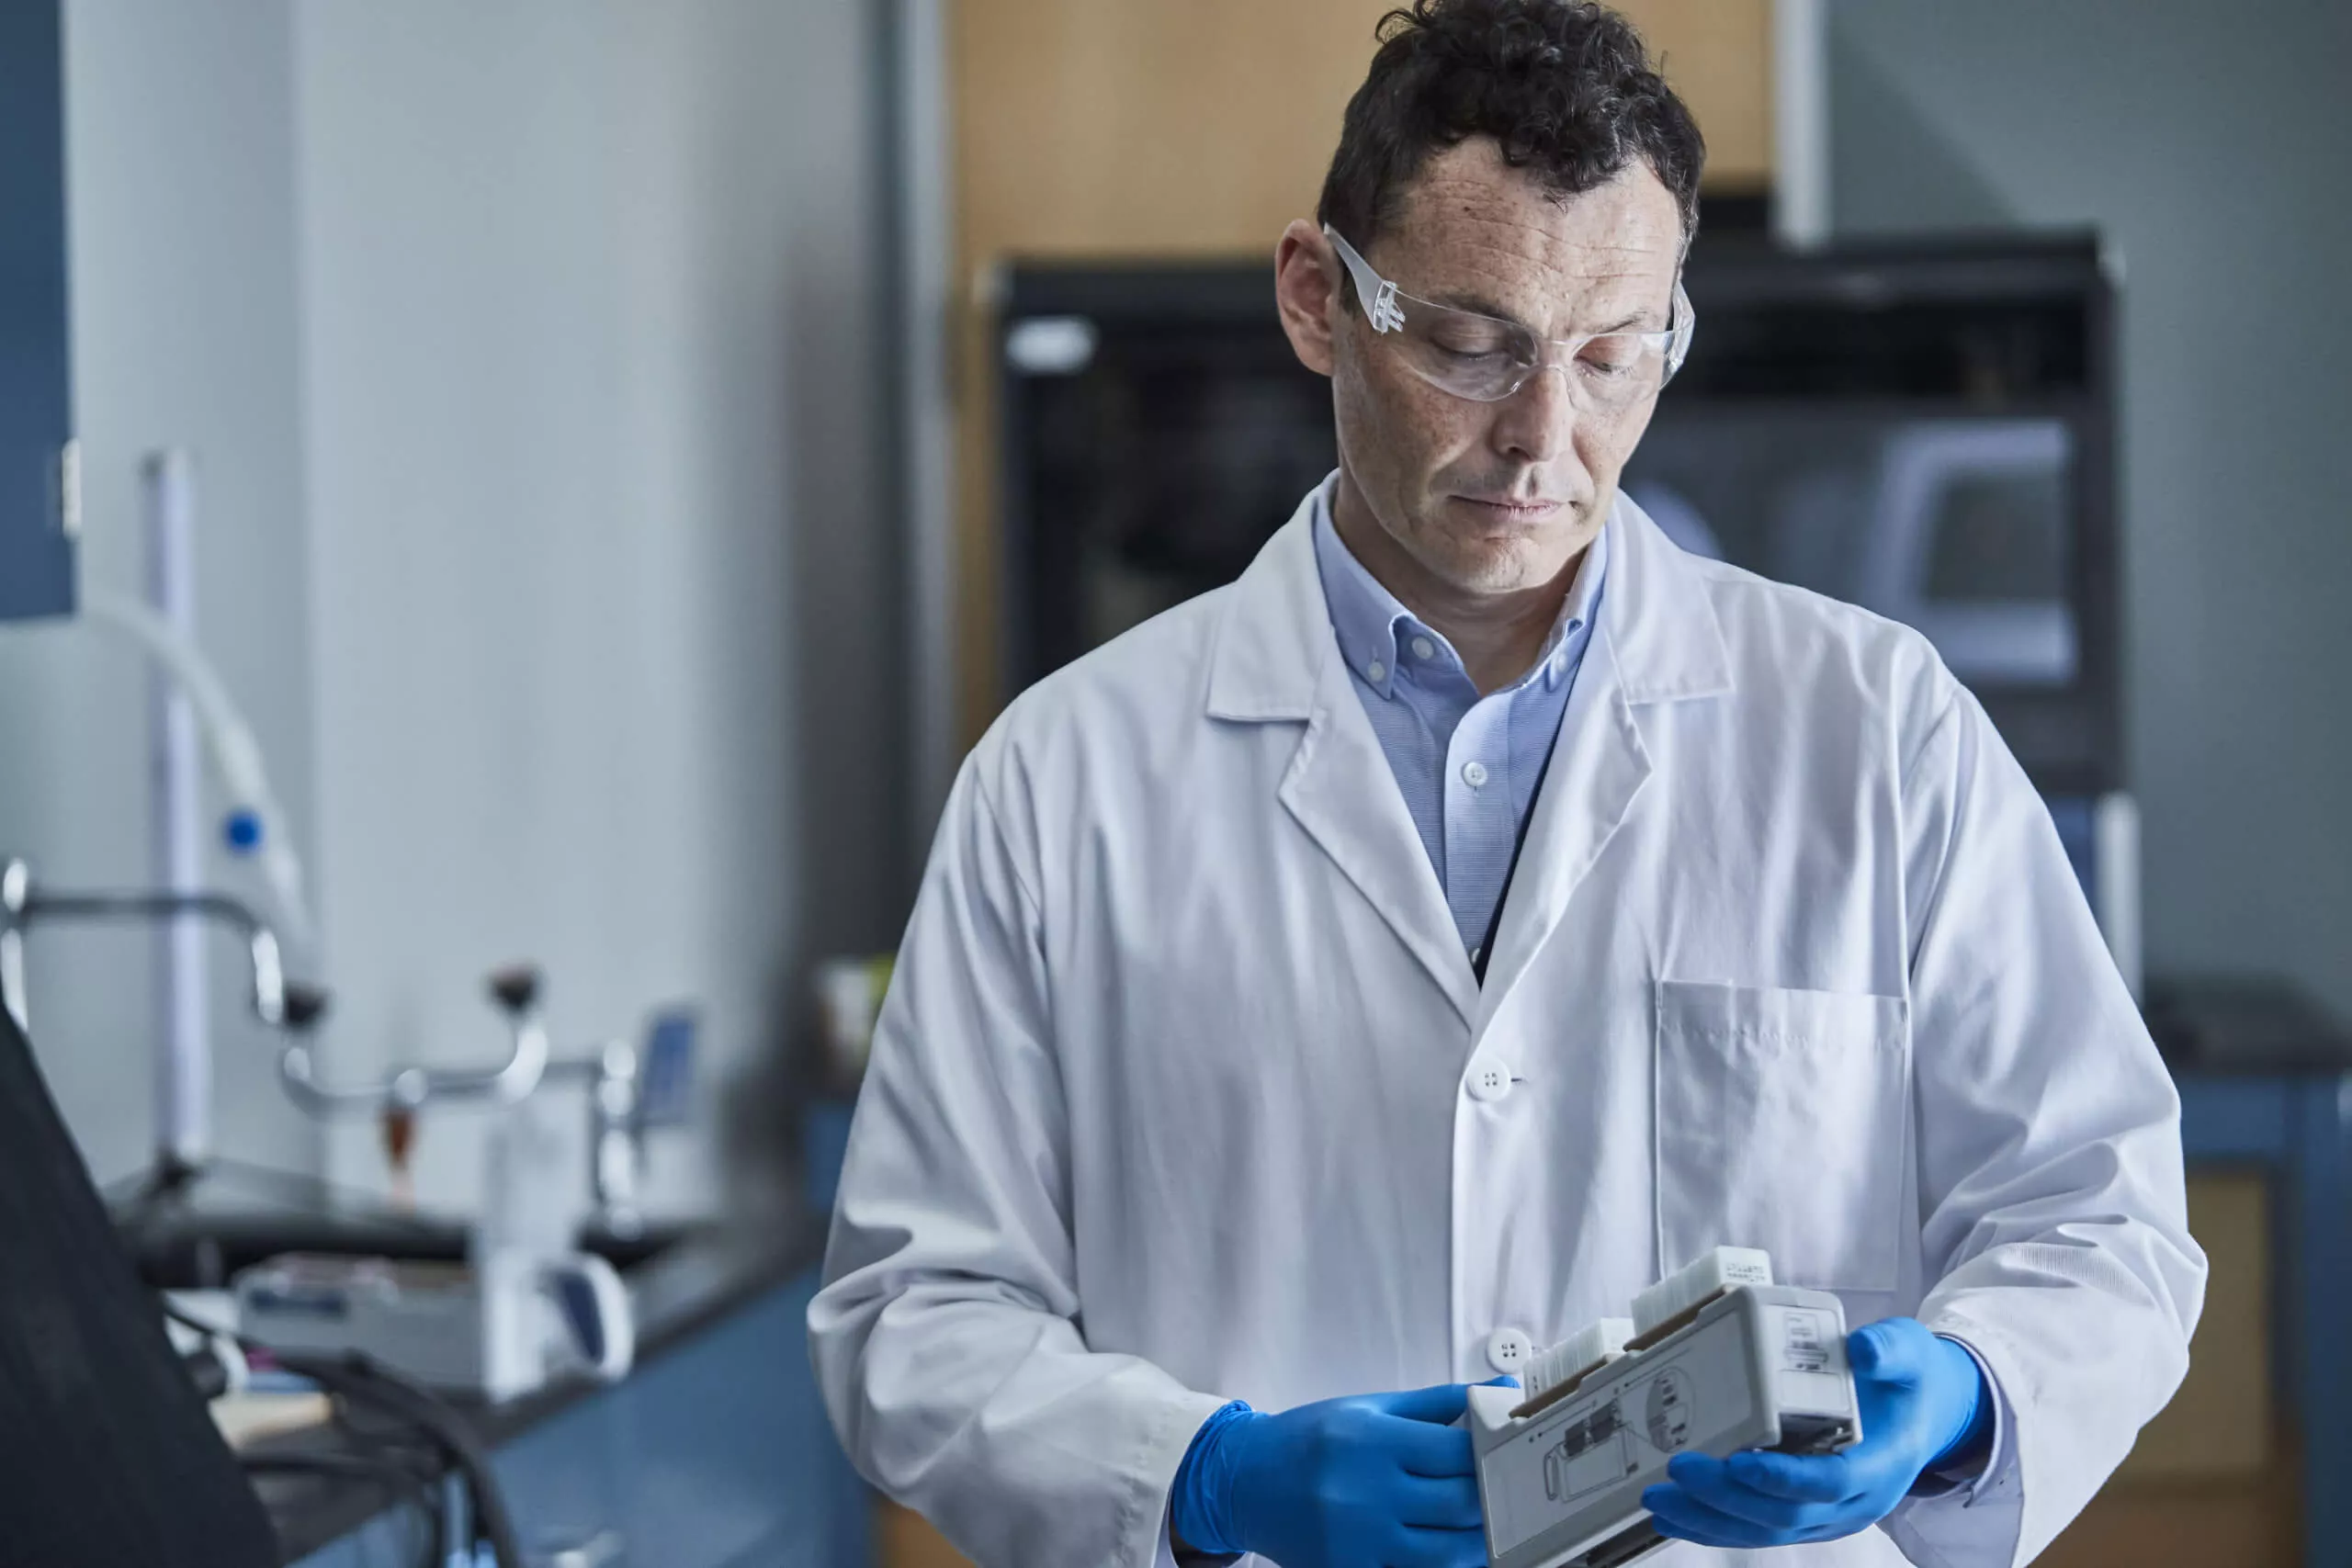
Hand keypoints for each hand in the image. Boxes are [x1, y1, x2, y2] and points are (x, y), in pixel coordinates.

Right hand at [1170, 1383, 1488, 1567]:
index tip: (1511, 1452)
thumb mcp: (1369, 1408)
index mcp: (1372, 1441)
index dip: (1494, 1452)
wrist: (1243, 1480)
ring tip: (1488, 1527)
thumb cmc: (1310, 1440)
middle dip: (1494, 1498)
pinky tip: (1452, 1553)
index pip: (1457, 1449)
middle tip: (1511, 1492)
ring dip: (1477, 1541)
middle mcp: (1366, 1491)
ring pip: (1447, 1551)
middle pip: (1460, 1502)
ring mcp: (1358, 1541)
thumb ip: (1435, 1404)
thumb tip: (1497, 1395)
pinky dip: (1441, 1567)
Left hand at [1640, 1317, 1989, 1550]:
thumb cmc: (1907, 1381)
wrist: (1919, 1415)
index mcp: (1880, 1465)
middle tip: (1678, 1468)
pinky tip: (1673, 1516)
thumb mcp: (1910, 1353)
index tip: (1740, 1462)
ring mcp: (1827, 1515)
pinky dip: (1713, 1527)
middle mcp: (1853, 1503)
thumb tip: (1863, 1349)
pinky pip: (1755, 1530)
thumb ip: (1890, 1349)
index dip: (1785, 1478)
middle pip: (1785, 1514)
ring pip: (1764, 1531)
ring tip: (1658, 1499)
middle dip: (1727, 1496)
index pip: (1830, 1483)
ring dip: (1708, 1519)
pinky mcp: (1804, 1515)